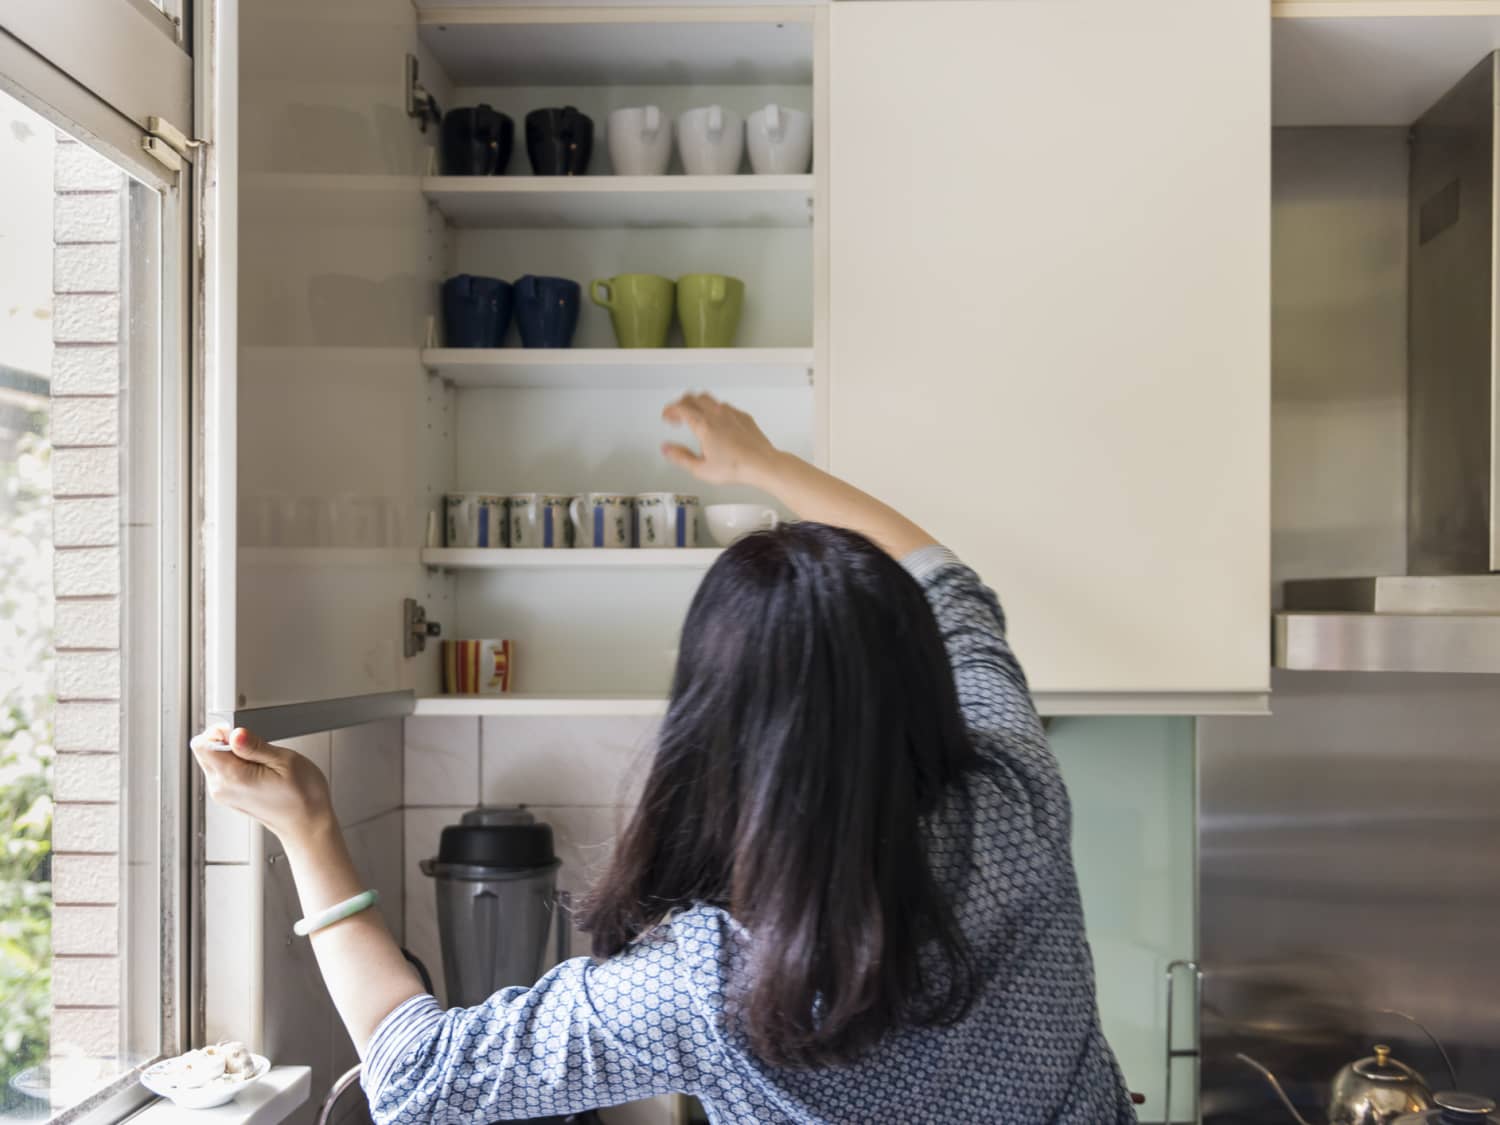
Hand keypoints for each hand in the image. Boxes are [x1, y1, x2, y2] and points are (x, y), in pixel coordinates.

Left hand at [191, 725, 334, 848]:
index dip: (219, 732)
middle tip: (255, 747)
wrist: (308, 823)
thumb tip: (235, 733)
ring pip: (213, 760)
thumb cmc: (302, 796)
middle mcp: (221, 788)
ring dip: (232, 753)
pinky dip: (237, 765)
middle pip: (204, 751)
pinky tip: (260, 770)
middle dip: (225, 741)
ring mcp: (224, 794)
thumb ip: (254, 745)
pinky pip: (223, 772)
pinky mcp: (230, 797)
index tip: (241, 734)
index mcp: (232, 777)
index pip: (201, 744)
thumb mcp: (285, 760)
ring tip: (261, 761)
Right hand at [661, 393, 781, 485]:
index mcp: (703, 425)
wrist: (762, 464)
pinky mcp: (743, 416)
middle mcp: (716, 414)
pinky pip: (725, 406)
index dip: (670, 410)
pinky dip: (715, 409)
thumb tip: (667, 448)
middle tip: (678, 415)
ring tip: (696, 416)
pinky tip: (718, 421)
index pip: (680, 408)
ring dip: (698, 404)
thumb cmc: (736, 467)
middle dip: (681, 403)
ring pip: (709, 399)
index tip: (667, 416)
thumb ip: (680, 457)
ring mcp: (731, 413)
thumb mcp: (701, 469)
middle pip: (693, 397)